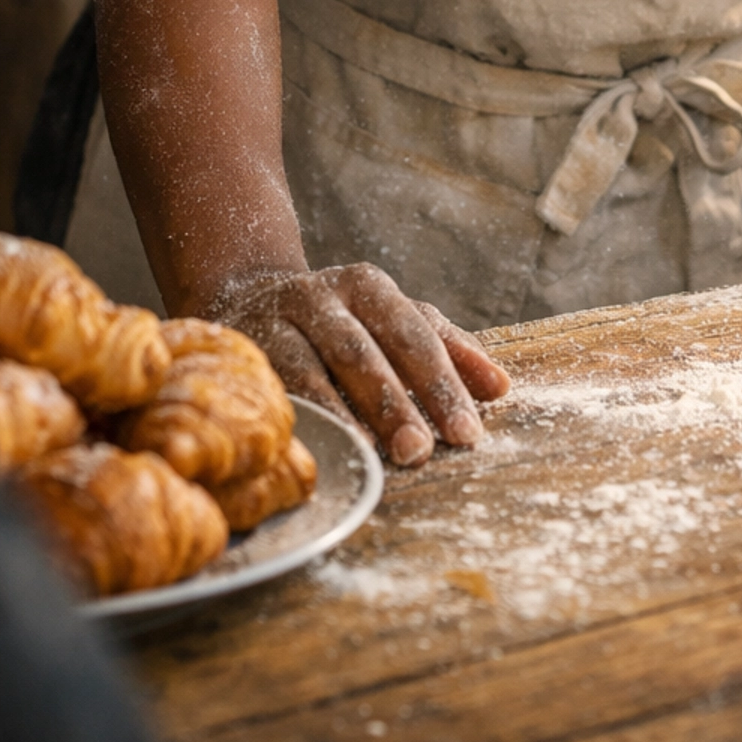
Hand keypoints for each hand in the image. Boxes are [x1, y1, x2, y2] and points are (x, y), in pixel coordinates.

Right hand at [205, 265, 510, 465]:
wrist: (248, 296)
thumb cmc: (341, 320)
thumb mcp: (392, 320)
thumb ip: (446, 348)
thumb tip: (500, 387)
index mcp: (368, 287)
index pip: (415, 336)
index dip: (442, 384)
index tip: (468, 433)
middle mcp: (322, 297)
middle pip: (363, 351)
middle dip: (393, 402)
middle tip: (419, 450)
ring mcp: (276, 322)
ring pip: (310, 368)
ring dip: (342, 414)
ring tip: (369, 454)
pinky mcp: (241, 351)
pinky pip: (268, 387)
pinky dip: (293, 417)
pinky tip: (313, 449)